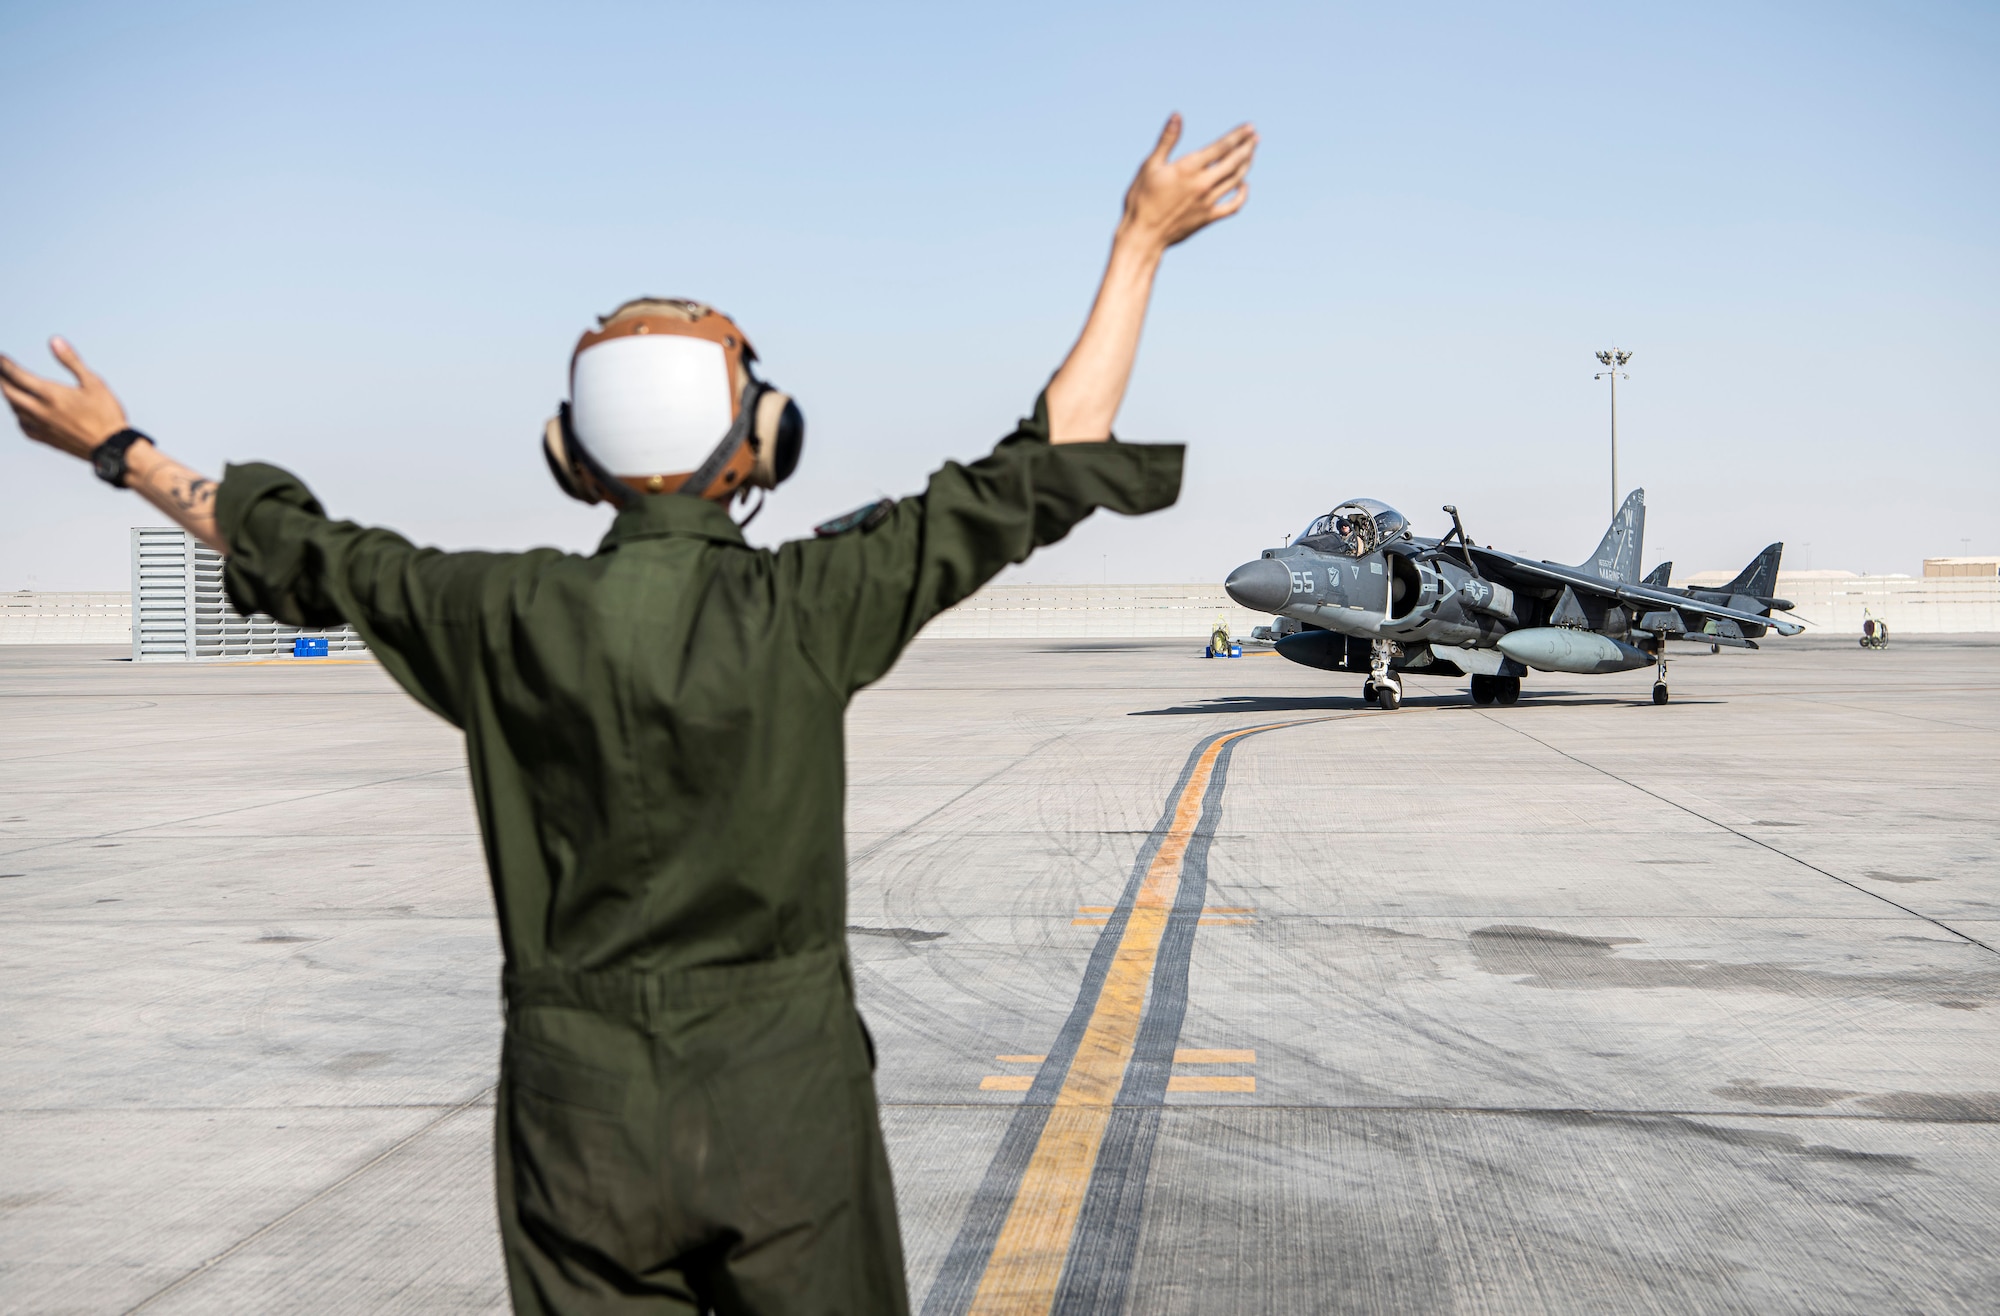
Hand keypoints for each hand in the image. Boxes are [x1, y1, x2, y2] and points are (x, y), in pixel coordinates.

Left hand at [0, 337, 130, 458]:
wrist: (112, 448)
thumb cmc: (106, 414)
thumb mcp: (94, 383)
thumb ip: (71, 361)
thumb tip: (55, 341)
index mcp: (51, 394)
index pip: (17, 376)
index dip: (5, 365)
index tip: (1, 357)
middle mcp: (41, 410)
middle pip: (9, 392)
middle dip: (1, 379)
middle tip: (0, 371)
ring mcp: (42, 426)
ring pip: (14, 409)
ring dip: (8, 395)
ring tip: (7, 386)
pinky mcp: (47, 439)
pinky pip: (23, 426)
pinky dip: (18, 416)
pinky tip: (21, 413)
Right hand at [1117, 114, 1257, 253]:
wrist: (1143, 235)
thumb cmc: (1141, 198)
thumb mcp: (1150, 165)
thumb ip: (1167, 140)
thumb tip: (1177, 116)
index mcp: (1189, 168)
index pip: (1222, 147)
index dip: (1238, 135)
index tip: (1249, 127)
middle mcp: (1203, 184)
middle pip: (1234, 161)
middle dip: (1247, 147)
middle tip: (1255, 137)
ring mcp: (1208, 202)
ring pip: (1236, 180)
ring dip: (1246, 165)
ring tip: (1251, 154)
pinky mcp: (1208, 218)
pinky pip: (1233, 206)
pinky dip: (1242, 195)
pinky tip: (1244, 185)